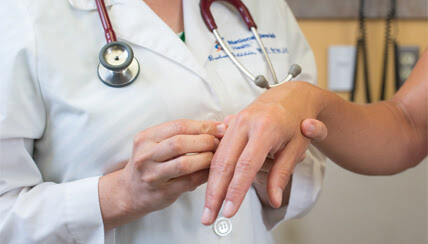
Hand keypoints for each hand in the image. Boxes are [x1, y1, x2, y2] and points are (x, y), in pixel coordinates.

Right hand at [99, 120, 225, 229]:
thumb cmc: (150, 163)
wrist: (130, 191)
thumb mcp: (156, 143)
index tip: (219, 127)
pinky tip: (212, 171)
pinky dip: (205, 175)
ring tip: (217, 156)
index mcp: (145, 138)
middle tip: (219, 142)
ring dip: (206, 158)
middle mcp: (145, 155)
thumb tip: (217, 126)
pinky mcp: (162, 192)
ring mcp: (152, 175)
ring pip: (184, 164)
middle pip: (180, 143)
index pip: (178, 126)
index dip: (203, 126)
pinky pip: (189, 182)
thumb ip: (182, 134)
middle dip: (205, 140)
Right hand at [201, 81, 324, 224]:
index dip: (236, 190)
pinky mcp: (229, 125)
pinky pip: (218, 150)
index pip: (246, 165)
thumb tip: (274, 198)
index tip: (229, 210)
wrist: (291, 96)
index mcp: (265, 128)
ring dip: (211, 184)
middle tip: (209, 216)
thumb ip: (282, 174)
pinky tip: (211, 188)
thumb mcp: (296, 147)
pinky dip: (212, 171)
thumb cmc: (296, 119)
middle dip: (215, 193)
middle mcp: (245, 123)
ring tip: (208, 207)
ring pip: (216, 157)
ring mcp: (235, 122)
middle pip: (224, 163)